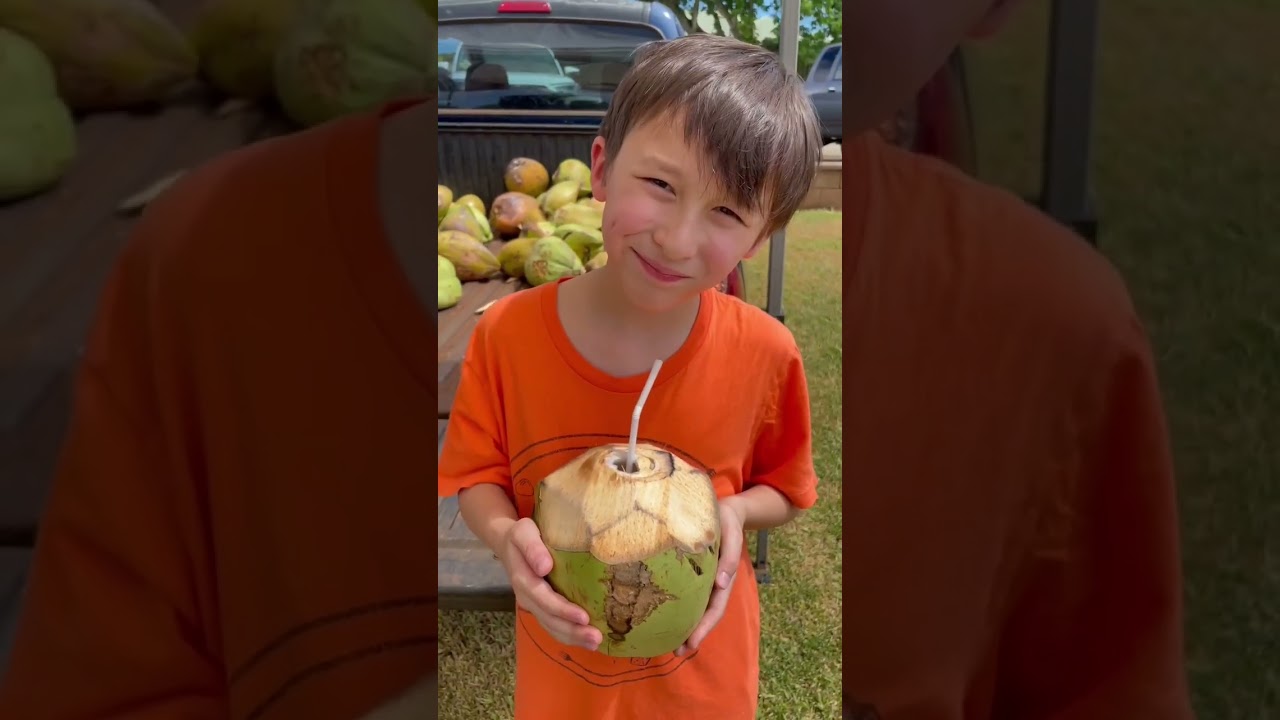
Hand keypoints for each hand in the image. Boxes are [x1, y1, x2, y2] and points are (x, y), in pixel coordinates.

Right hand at [498, 518, 602, 650]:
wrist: (508, 544)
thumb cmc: (521, 536)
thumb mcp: (523, 532)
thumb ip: (532, 547)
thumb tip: (545, 567)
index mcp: (523, 580)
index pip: (544, 599)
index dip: (563, 610)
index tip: (583, 617)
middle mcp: (527, 598)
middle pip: (549, 619)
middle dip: (572, 631)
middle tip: (596, 638)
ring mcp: (533, 605)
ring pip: (551, 627)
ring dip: (573, 638)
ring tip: (595, 643)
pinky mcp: (540, 608)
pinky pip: (553, 626)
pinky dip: (569, 635)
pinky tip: (586, 640)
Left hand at [674, 499, 745, 656]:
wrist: (727, 509)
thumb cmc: (727, 521)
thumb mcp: (731, 534)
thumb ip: (729, 558)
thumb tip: (722, 584)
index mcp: (723, 578)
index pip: (714, 609)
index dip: (704, 628)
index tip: (691, 643)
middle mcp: (713, 584)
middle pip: (704, 615)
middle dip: (693, 635)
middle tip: (677, 652)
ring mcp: (703, 580)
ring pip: (695, 607)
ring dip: (685, 626)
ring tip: (670, 643)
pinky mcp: (692, 573)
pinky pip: (686, 594)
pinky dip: (678, 608)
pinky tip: (663, 615)